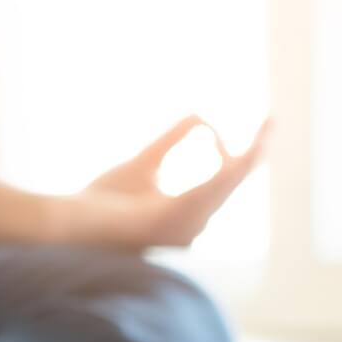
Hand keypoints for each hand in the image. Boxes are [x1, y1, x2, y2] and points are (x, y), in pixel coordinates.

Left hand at [62, 115, 270, 248]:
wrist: (71, 224)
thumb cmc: (103, 201)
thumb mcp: (145, 162)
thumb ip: (172, 140)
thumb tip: (200, 114)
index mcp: (187, 213)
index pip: (224, 181)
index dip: (238, 153)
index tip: (228, 124)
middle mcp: (192, 225)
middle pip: (232, 184)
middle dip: (252, 153)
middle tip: (270, 122)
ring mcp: (184, 227)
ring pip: (225, 188)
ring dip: (245, 160)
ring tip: (261, 135)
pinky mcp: (170, 221)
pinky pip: (205, 194)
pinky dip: (223, 173)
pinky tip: (238, 154)